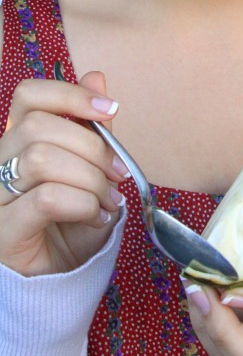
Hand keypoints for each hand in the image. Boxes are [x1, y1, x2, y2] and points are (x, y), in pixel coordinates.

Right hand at [0, 73, 128, 275]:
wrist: (61, 278)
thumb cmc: (74, 220)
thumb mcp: (93, 170)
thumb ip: (93, 128)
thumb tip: (97, 77)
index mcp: (19, 140)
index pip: (28, 95)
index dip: (70, 94)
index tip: (110, 110)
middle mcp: (0, 162)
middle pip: (38, 126)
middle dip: (92, 147)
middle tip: (119, 173)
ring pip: (41, 160)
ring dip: (89, 179)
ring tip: (109, 200)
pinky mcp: (3, 230)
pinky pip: (46, 199)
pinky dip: (83, 204)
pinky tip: (97, 216)